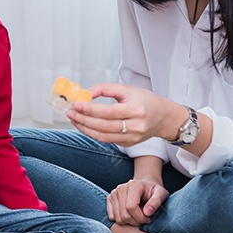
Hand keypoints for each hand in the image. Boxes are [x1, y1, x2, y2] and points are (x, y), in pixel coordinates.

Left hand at [67, 83, 184, 146]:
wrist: (163, 117)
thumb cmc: (145, 101)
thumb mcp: (127, 89)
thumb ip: (105, 89)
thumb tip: (86, 93)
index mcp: (136, 109)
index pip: (109, 112)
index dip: (90, 109)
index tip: (76, 104)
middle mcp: (136, 126)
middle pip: (104, 126)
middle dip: (84, 120)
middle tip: (70, 112)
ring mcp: (132, 138)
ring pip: (103, 136)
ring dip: (85, 128)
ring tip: (74, 119)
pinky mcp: (128, 144)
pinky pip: (106, 140)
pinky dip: (93, 133)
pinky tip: (85, 125)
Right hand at [106, 176, 169, 225]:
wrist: (145, 186)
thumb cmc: (154, 191)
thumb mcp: (161, 194)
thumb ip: (156, 202)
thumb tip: (147, 212)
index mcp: (133, 185)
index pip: (131, 207)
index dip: (140, 218)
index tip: (148, 218)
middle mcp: (120, 188)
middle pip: (124, 215)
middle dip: (136, 222)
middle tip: (144, 218)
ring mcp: (113, 193)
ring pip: (118, 218)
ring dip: (129, 222)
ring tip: (138, 215)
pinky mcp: (109, 199)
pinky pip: (112, 217)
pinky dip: (121, 220)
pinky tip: (130, 214)